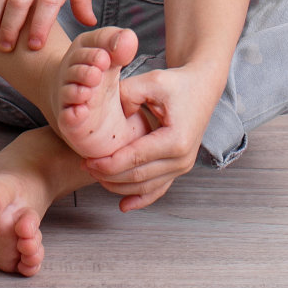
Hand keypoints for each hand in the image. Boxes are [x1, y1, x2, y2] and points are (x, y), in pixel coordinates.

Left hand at [81, 64, 223, 210]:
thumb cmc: (177, 83)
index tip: (87, 160)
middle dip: (108, 175)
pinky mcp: (179, 168)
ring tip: (96, 175)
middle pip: (139, 177)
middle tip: (85, 166)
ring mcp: (182, 166)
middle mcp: (182, 159)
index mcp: (176, 140)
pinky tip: (123, 205)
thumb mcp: (152, 81)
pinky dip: (140, 199)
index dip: (109, 163)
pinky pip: (158, 189)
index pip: (136, 159)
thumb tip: (106, 114)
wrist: (202, 87)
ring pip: (146, 187)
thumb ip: (127, 94)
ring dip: (119, 186)